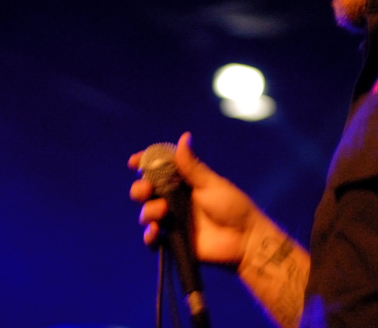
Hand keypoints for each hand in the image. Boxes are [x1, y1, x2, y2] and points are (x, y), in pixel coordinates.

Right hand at [129, 132, 262, 266]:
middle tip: (146, 190)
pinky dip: (149, 236)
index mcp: (184, 182)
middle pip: (146, 191)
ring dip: (148, 211)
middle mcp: (175, 199)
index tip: (134, 161)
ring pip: (146, 213)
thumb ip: (192, 166)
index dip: (144, 164)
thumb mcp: (211, 184)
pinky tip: (156, 232)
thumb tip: (184, 137)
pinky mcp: (173, 240)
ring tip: (163, 212)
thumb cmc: (232, 206)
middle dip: (140, 189)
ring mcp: (173, 220)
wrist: (243, 238)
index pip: (158, 169)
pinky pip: (152, 239)